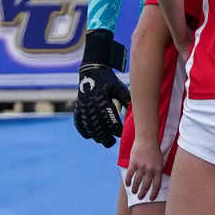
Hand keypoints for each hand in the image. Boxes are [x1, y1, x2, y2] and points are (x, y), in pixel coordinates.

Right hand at [72, 30, 127, 145]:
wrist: (91, 71)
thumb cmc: (109, 80)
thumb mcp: (120, 88)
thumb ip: (126, 101)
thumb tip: (136, 113)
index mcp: (102, 100)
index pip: (109, 120)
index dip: (115, 129)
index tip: (120, 134)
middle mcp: (90, 105)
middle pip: (97, 127)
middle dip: (104, 137)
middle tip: (111, 143)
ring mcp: (82, 107)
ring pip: (88, 127)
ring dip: (95, 136)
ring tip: (103, 141)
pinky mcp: (78, 107)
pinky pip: (79, 122)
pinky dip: (83, 130)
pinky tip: (89, 136)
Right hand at [125, 136, 164, 201]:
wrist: (147, 140)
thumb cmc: (154, 151)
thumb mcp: (160, 161)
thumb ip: (157, 171)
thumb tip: (155, 181)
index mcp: (158, 169)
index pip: (157, 185)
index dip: (154, 193)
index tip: (151, 199)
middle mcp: (150, 169)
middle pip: (146, 185)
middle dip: (143, 193)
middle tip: (140, 197)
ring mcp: (142, 166)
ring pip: (137, 181)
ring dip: (135, 188)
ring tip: (133, 192)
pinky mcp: (134, 162)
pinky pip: (130, 174)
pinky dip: (128, 180)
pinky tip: (127, 184)